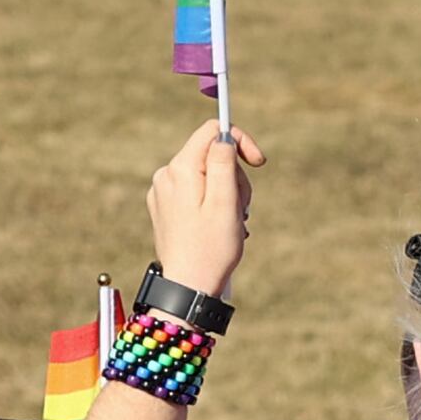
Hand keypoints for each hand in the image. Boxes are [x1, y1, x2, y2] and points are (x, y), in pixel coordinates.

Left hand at [146, 117, 261, 300]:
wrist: (188, 287)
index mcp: (181, 170)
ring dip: (226, 192)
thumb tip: (223, 137)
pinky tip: (218, 225)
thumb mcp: (225, 202)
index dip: (239, 141)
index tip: (258, 162)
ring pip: (205, 173)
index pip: (212, 132)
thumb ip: (224, 163)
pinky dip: (212, 202)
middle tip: (241, 208)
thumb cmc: (211, 249)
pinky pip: (195, 190)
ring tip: (231, 221)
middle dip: (234, 176)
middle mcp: (166, 175)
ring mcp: (162, 191)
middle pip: (210, 154)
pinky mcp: (164, 206)